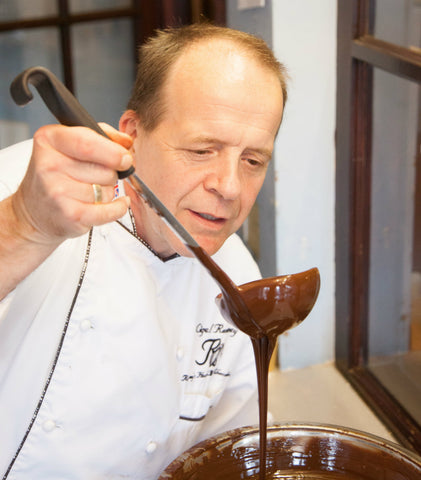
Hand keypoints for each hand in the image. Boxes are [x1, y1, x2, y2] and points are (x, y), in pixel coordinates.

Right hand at [11, 123, 132, 246]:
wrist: (35, 211)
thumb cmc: (56, 176)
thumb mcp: (69, 145)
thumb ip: (100, 135)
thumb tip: (126, 141)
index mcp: (50, 139)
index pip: (88, 142)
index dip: (114, 151)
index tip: (125, 158)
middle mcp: (50, 165)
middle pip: (104, 168)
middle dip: (112, 173)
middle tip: (99, 175)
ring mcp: (58, 192)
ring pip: (108, 190)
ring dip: (109, 191)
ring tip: (92, 191)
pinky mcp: (70, 215)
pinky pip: (110, 211)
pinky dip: (118, 208)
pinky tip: (114, 204)